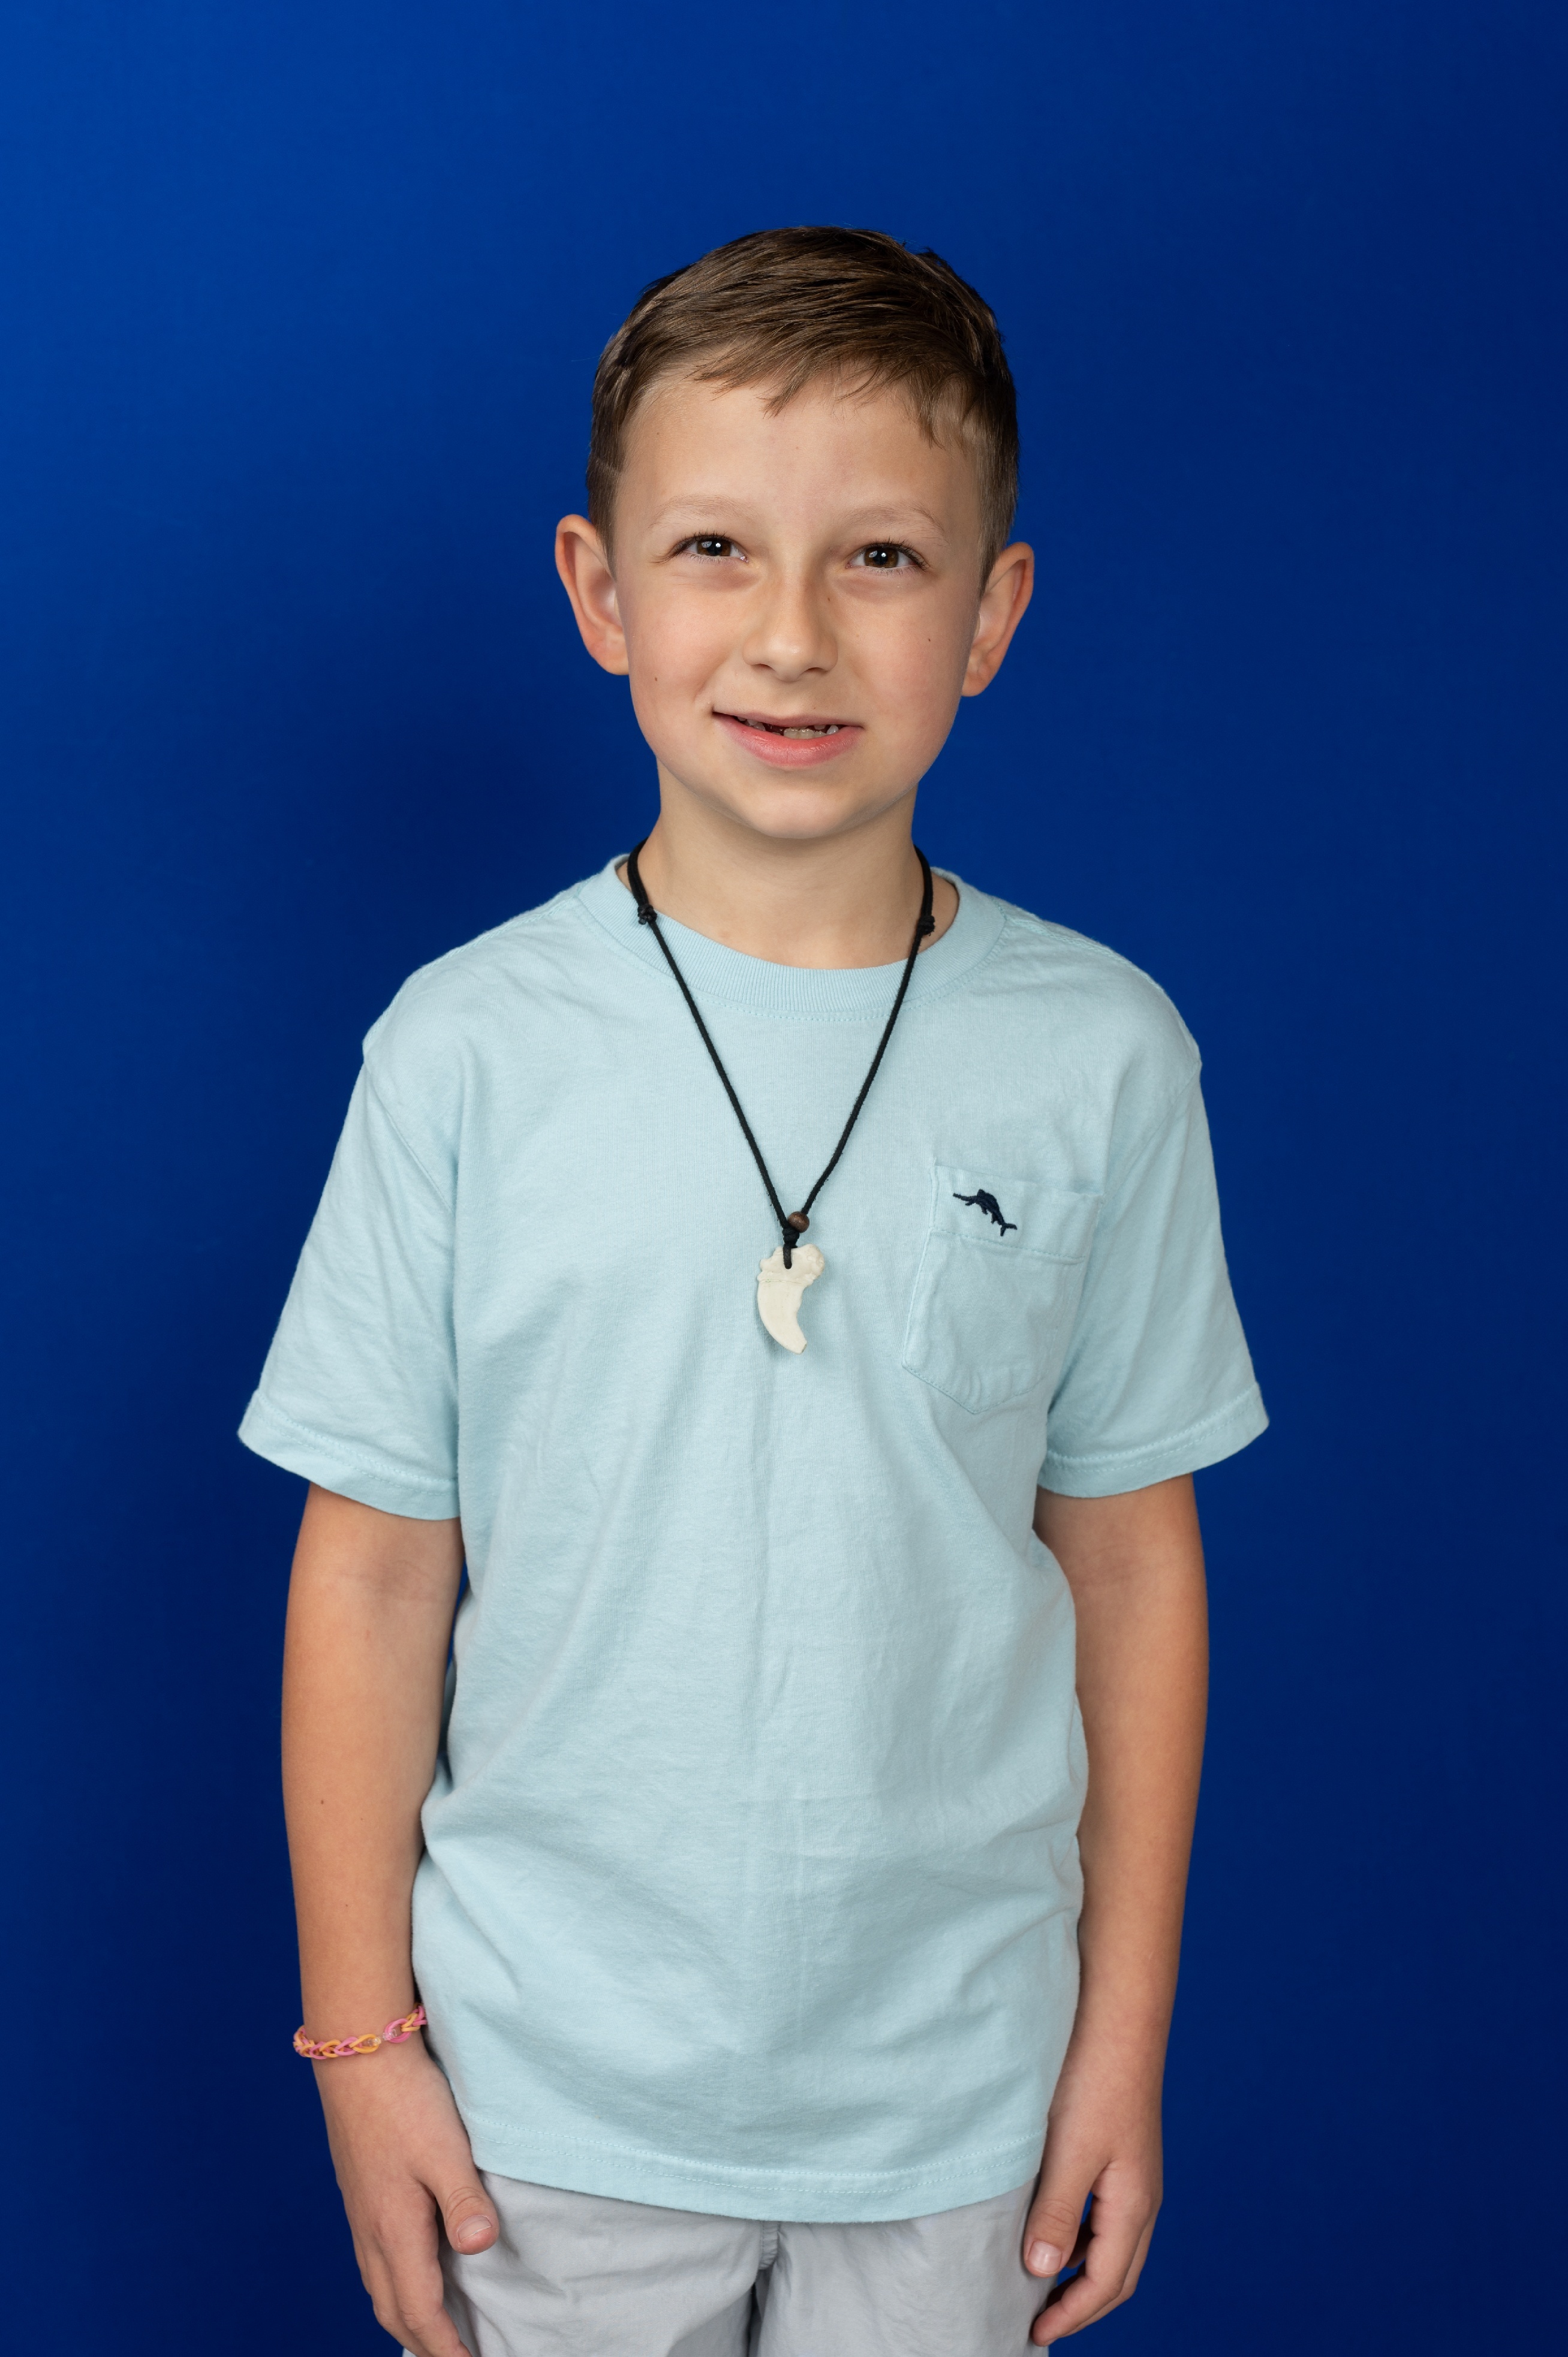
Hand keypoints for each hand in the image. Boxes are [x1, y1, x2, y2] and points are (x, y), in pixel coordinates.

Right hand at [314, 2037, 498, 2356]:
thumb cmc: (404, 2099)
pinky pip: (373, 2262)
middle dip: (423, 2343)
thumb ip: (462, 2200)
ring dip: (406, 2316)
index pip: (420, 2310)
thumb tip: (480, 2246)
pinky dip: (393, 2286)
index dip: (446, 2347)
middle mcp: (371, 2232)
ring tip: (435, 2331)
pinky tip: (409, 2273)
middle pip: (393, 2309)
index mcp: (394, 2230)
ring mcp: (361, 2214)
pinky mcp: (360, 2194)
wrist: (358, 2055)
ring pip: (379, 2287)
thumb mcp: (445, 2148)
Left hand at [1021, 2040, 1162, 2342]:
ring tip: (1040, 2281)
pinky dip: (1079, 2234)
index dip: (1072, 2313)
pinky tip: (1050, 2224)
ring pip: (1112, 2243)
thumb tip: (1041, 2272)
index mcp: (1134, 2204)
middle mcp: (1142, 2195)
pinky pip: (1103, 2212)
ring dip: (1081, 2269)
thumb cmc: (1094, 2079)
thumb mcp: (1069, 2152)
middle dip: (1083, 2304)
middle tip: (1041, 2322)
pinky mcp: (1119, 2149)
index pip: (1108, 2283)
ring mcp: (1133, 2172)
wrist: (1117, 2014)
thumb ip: (1055, 2213)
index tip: (1034, 2334)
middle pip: (1118, 2273)